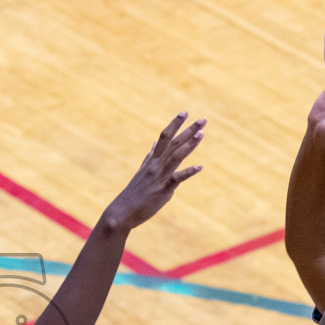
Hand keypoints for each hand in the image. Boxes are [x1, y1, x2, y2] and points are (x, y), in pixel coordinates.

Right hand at [98, 112, 204, 233]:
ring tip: (201, 134)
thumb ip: (149, 157)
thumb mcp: (141, 172)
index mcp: (152, 160)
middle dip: (188, 130)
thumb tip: (154, 143)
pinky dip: (188, 172)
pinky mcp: (162, 190)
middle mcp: (156, 165)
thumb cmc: (134, 194)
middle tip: (203, 119)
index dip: (174, 124)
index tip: (184, 113)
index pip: (165, 137)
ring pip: (175, 156)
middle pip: (174, 143)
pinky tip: (199, 167)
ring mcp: (159, 176)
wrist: (122, 212)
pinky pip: (176, 179)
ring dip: (189, 145)